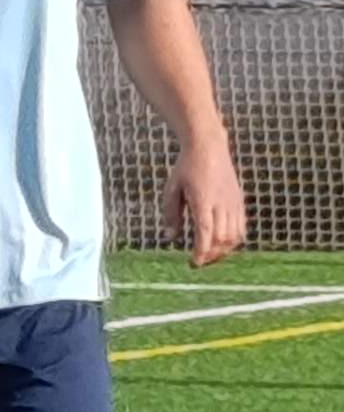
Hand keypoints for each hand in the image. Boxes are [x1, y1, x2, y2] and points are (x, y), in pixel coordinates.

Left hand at [169, 137, 249, 268]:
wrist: (209, 148)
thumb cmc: (186, 168)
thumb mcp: (172, 189)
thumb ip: (170, 214)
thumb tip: (171, 238)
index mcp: (203, 200)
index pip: (205, 231)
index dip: (201, 250)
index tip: (194, 262)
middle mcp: (222, 203)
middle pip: (222, 237)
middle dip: (211, 254)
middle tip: (199, 263)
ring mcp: (233, 202)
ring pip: (235, 235)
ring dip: (223, 250)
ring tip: (210, 257)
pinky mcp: (239, 201)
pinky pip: (241, 226)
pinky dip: (234, 240)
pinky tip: (222, 245)